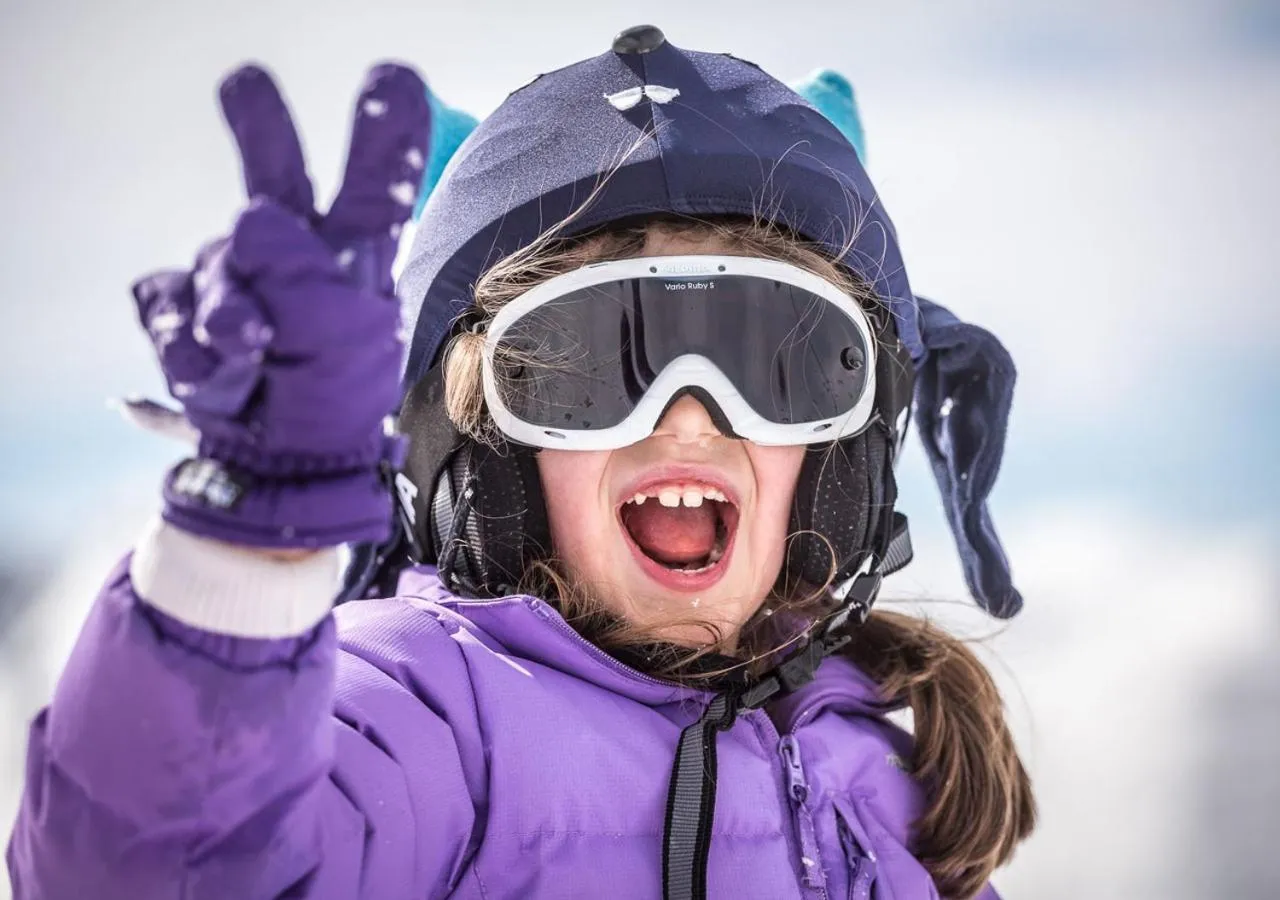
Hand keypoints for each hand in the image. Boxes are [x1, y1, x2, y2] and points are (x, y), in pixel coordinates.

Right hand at [131, 62, 429, 547]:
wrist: (279, 466)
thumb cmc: (331, 404)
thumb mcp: (345, 345)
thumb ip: (308, 275)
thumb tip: (257, 216)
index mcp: (355, 259)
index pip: (373, 187)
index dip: (383, 136)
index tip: (395, 80)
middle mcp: (296, 256)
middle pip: (275, 176)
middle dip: (262, 129)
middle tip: (243, 82)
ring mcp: (237, 278)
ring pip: (216, 267)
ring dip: (231, 324)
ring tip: (257, 364)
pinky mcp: (184, 307)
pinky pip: (167, 305)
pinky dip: (190, 349)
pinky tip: (220, 377)